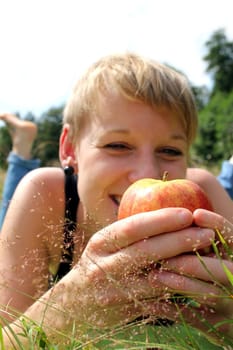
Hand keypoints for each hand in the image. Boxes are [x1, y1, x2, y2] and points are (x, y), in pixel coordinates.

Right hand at [64, 208, 214, 328]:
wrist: (74, 303)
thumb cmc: (97, 264)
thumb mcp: (104, 244)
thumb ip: (128, 231)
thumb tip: (165, 213)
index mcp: (100, 243)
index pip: (132, 227)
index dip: (160, 220)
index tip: (186, 213)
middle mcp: (104, 266)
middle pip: (145, 252)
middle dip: (178, 240)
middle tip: (206, 232)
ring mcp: (114, 291)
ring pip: (154, 279)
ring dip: (184, 267)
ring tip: (206, 255)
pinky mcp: (125, 310)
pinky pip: (156, 301)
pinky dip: (177, 290)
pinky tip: (196, 281)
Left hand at [148, 209, 232, 342]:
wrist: (232, 315)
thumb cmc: (219, 277)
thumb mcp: (219, 257)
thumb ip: (205, 243)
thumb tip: (187, 214)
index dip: (217, 225)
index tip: (196, 215)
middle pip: (221, 270)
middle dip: (191, 262)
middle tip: (163, 256)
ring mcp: (230, 307)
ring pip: (209, 295)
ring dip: (180, 284)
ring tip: (153, 276)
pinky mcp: (218, 328)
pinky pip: (193, 318)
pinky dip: (170, 309)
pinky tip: (149, 302)